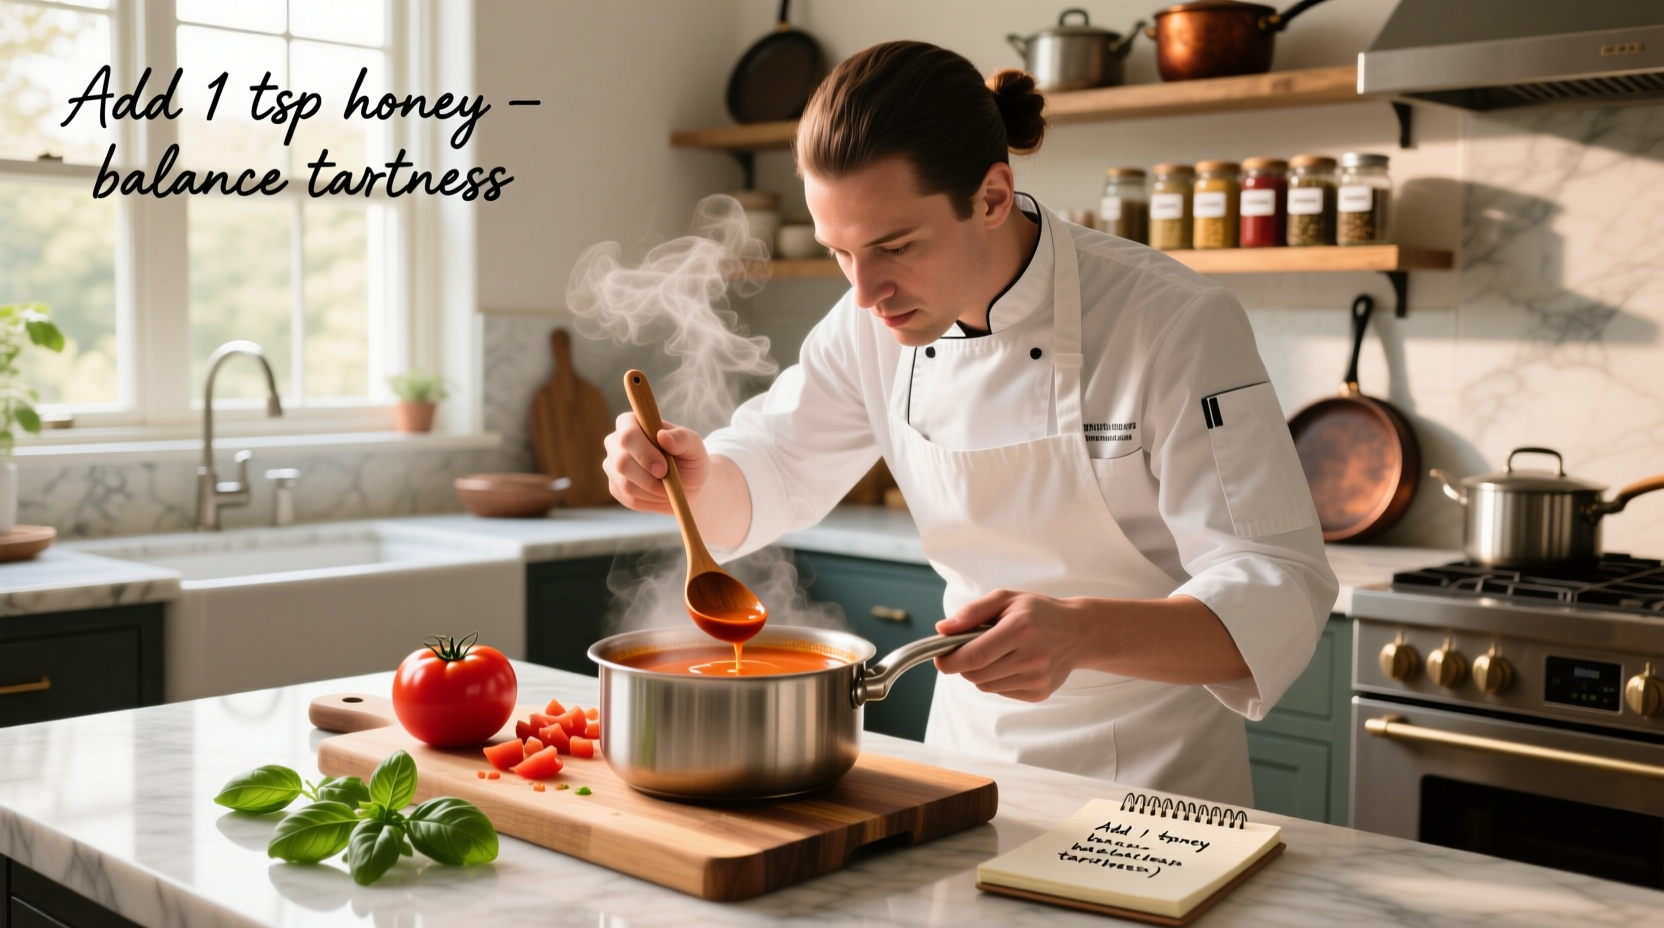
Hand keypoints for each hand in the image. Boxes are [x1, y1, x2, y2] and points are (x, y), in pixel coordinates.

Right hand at [602, 411, 710, 513]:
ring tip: (668, 487)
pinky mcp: (615, 487)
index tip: (663, 468)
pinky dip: (648, 500)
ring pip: (625, 483)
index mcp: (631, 423)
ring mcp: (612, 466)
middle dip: (648, 477)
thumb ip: (682, 438)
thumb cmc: (690, 459)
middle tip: (668, 480)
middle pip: (621, 462)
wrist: (689, 484)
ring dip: (652, 490)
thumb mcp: (694, 446)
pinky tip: (660, 493)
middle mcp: (615, 442)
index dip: (644, 453)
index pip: (627, 435)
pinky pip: (628, 498)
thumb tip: (662, 436)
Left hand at [932, 590, 1093, 702]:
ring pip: (986, 686)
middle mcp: (1032, 657)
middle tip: (968, 649)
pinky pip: (1001, 692)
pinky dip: (997, 680)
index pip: (974, 656)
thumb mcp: (1005, 599)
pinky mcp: (1040, 693)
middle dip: (963, 665)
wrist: (1078, 632)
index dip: (950, 660)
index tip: (939, 657)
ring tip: (996, 653)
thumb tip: (942, 629)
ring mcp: (1038, 678)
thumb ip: (972, 613)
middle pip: (976, 675)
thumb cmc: (1038, 612)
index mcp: (1020, 629)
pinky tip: (1011, 664)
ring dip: (980, 673)